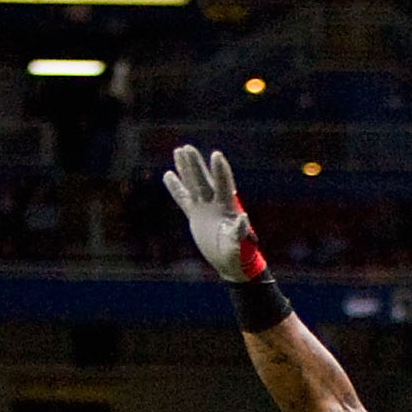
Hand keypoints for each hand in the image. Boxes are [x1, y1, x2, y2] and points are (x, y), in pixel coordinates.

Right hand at [162, 144, 266, 281]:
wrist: (230, 263)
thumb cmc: (238, 255)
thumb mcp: (238, 245)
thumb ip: (240, 232)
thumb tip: (243, 218)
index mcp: (227, 208)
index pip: (223, 185)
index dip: (220, 171)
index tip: (216, 155)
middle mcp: (215, 204)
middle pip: (203, 181)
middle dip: (195, 165)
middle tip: (187, 148)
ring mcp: (204, 208)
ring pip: (193, 184)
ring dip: (187, 168)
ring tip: (179, 150)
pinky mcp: (195, 215)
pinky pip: (183, 198)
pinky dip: (176, 188)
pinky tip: (168, 174)